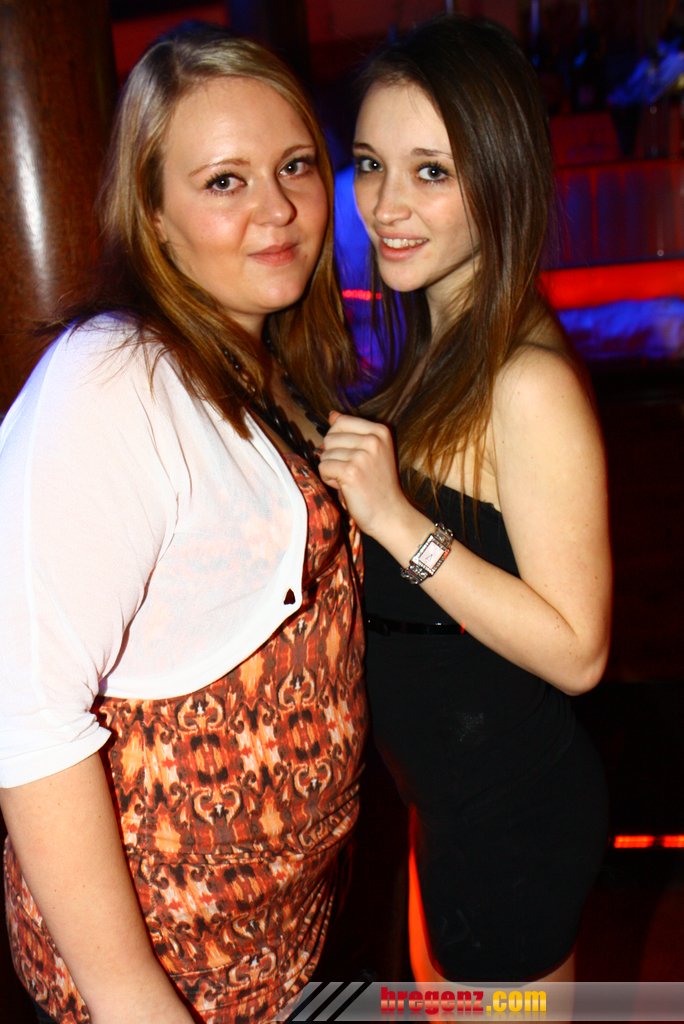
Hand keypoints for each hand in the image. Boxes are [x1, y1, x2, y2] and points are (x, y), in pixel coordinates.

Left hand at [318, 412, 410, 537]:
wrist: (389, 514)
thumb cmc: (378, 484)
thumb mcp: (371, 452)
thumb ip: (352, 431)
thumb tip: (332, 414)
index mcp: (380, 431)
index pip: (340, 422)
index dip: (338, 441)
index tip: (353, 457)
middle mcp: (373, 440)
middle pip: (330, 437)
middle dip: (334, 456)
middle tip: (352, 471)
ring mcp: (362, 455)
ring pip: (324, 454)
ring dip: (331, 469)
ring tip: (350, 480)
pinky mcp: (351, 471)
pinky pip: (323, 468)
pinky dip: (329, 480)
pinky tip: (345, 487)